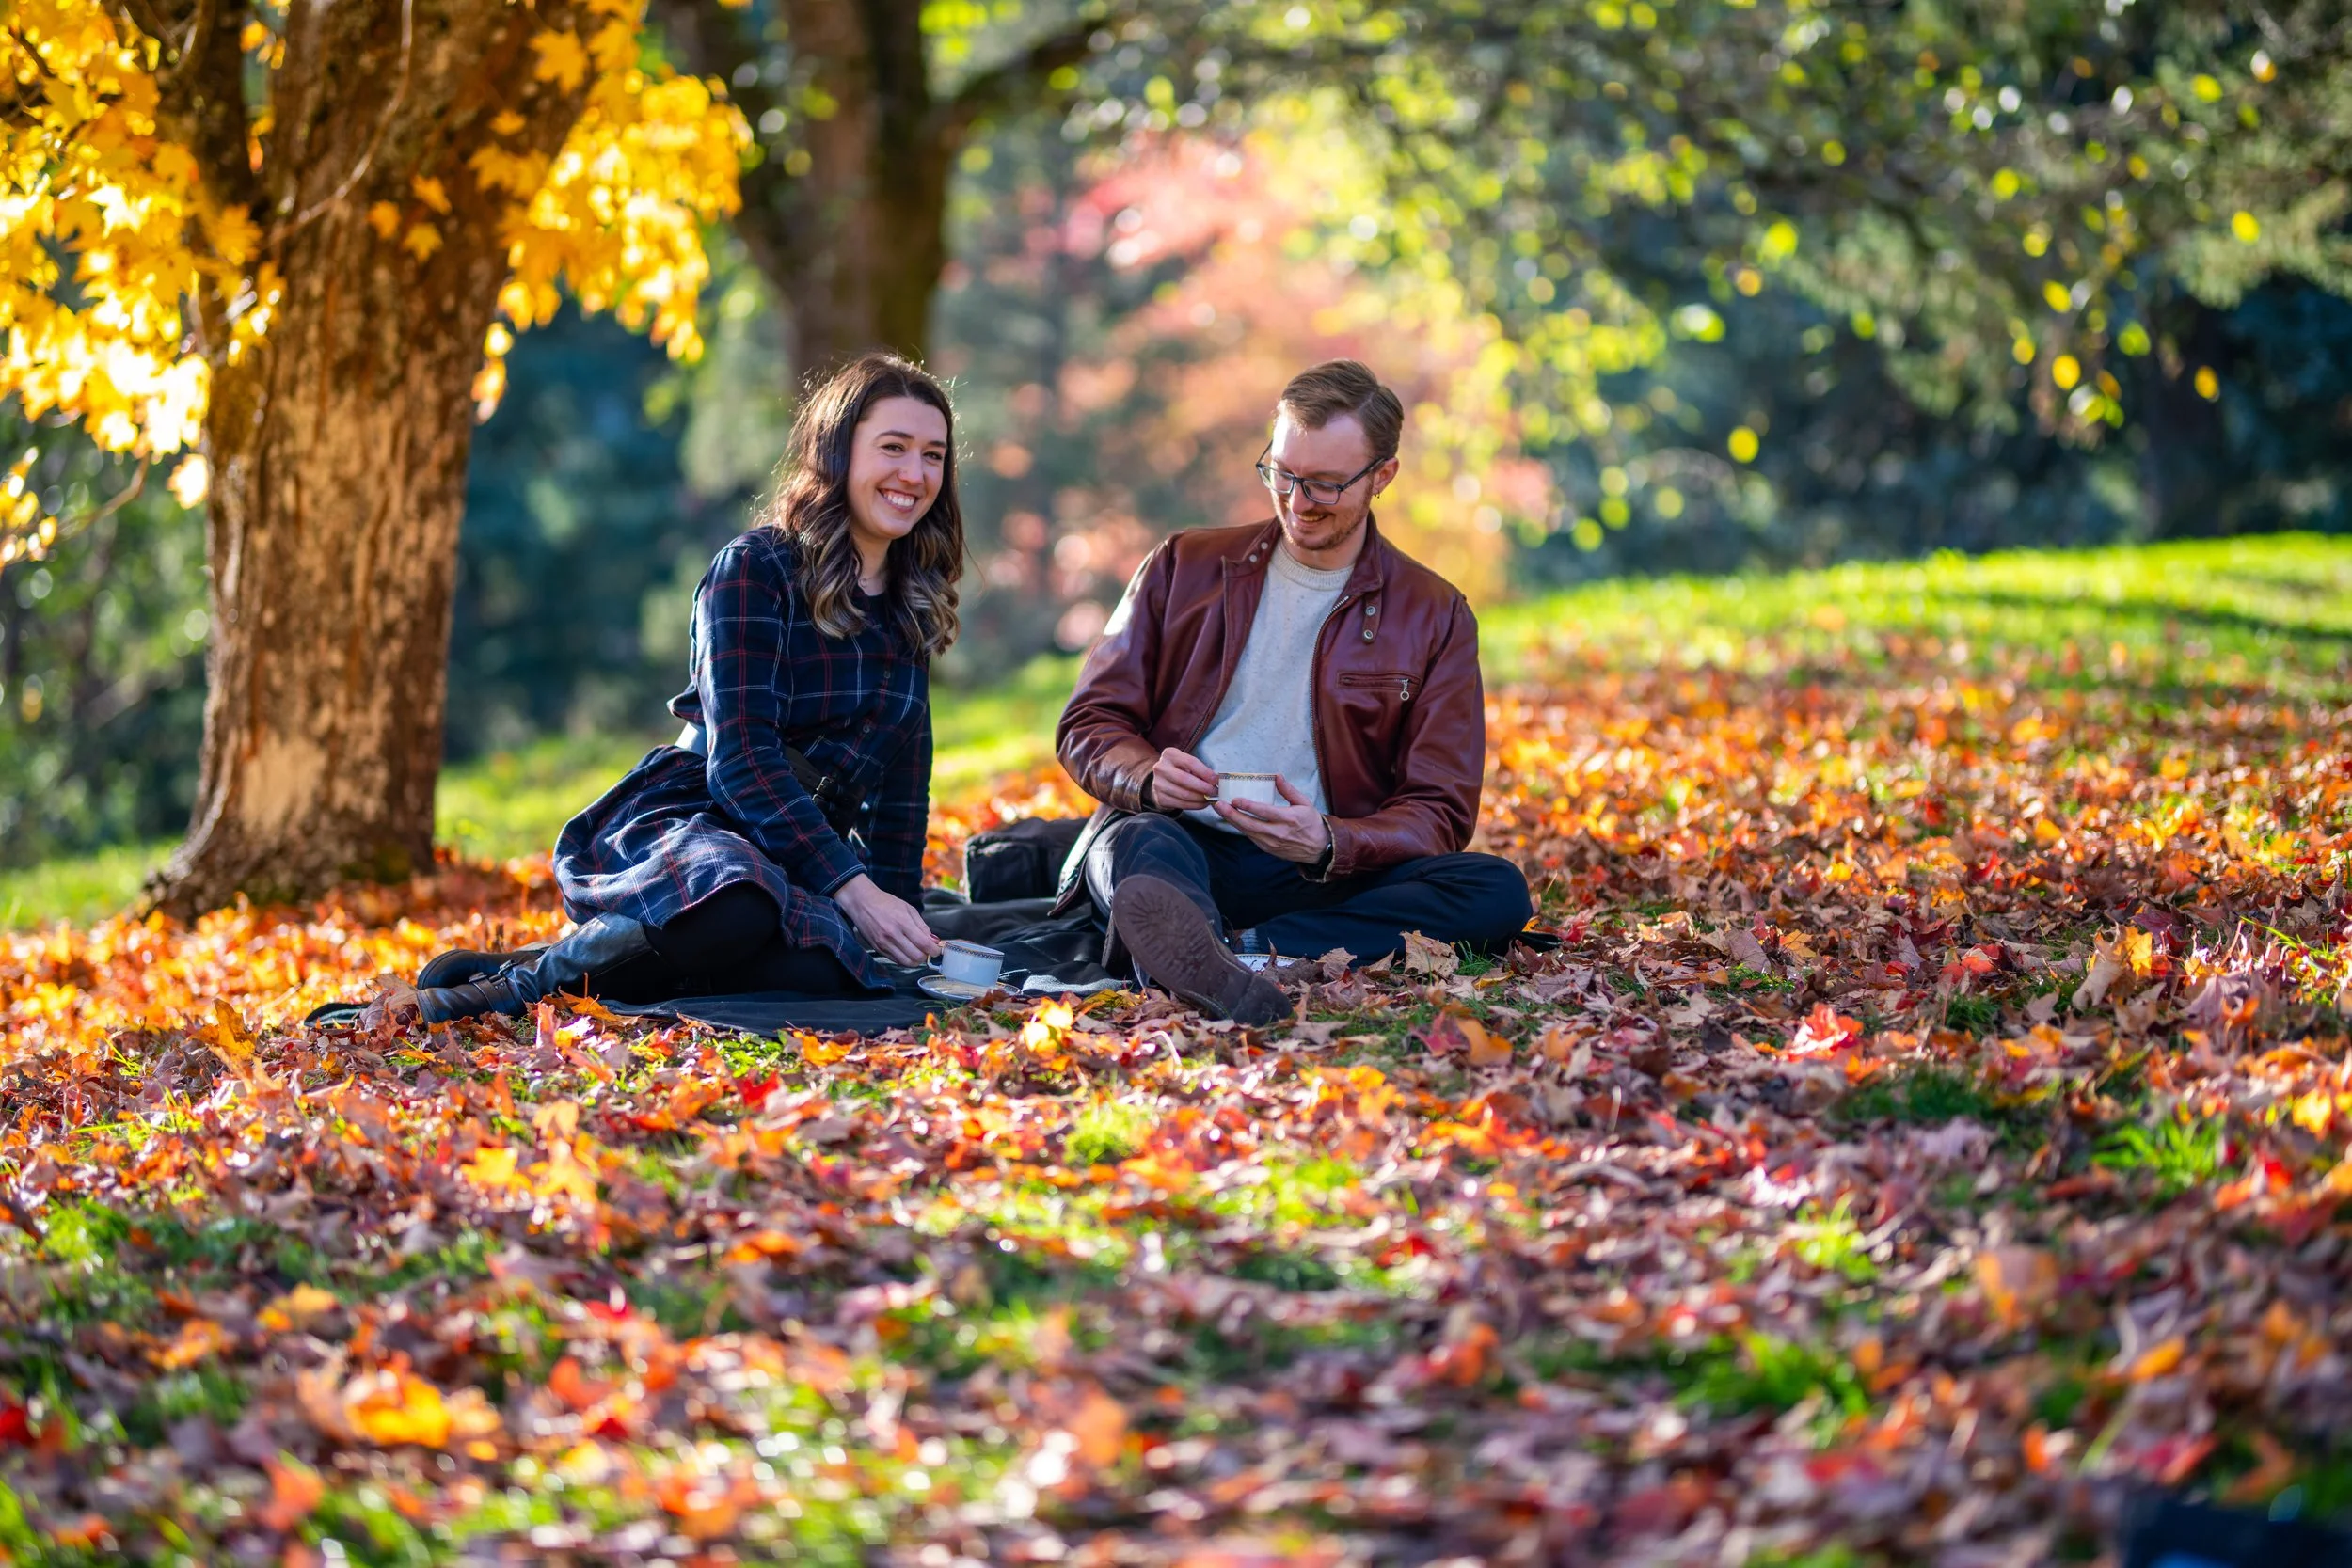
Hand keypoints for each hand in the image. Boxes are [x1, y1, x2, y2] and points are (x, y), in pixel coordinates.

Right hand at [834, 874, 941, 965]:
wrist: (862, 903)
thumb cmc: (886, 903)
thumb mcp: (908, 909)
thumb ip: (922, 926)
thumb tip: (933, 941)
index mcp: (902, 922)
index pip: (924, 944)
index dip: (934, 950)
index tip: (937, 950)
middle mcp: (892, 935)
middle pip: (916, 956)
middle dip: (926, 956)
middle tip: (927, 950)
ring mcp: (884, 943)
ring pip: (906, 962)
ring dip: (916, 960)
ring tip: (917, 951)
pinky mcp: (877, 949)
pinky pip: (896, 961)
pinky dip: (905, 959)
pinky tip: (906, 951)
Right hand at [1145, 746, 1219, 811]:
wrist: (1162, 781)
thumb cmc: (1180, 770)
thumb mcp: (1187, 764)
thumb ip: (1199, 770)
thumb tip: (1215, 781)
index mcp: (1170, 754)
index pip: (1191, 762)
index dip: (1205, 772)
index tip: (1216, 780)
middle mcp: (1161, 768)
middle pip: (1185, 779)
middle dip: (1203, 787)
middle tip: (1214, 791)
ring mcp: (1158, 784)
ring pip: (1184, 794)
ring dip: (1200, 798)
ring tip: (1210, 798)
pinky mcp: (1160, 798)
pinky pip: (1181, 804)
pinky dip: (1195, 805)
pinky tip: (1202, 803)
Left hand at [1216, 775, 1333, 863]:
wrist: (1318, 848)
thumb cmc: (1311, 823)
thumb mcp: (1304, 803)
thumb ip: (1289, 790)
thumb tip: (1276, 776)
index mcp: (1289, 819)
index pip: (1265, 812)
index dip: (1249, 806)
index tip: (1235, 799)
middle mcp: (1279, 832)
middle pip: (1251, 824)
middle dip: (1232, 815)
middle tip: (1219, 805)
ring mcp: (1272, 843)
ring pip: (1248, 832)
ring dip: (1233, 821)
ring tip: (1221, 810)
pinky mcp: (1268, 849)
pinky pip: (1251, 837)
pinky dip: (1241, 828)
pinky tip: (1232, 819)